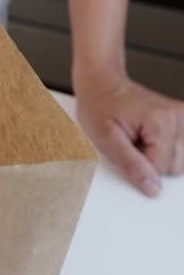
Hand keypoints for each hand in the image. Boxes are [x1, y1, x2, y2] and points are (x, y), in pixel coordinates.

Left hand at [75, 73, 183, 196]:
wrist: (102, 86)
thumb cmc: (99, 107)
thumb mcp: (105, 139)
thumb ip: (130, 165)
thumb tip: (152, 188)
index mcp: (162, 121)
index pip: (161, 169)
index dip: (139, 166)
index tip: (125, 149)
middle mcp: (179, 117)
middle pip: (175, 167)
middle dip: (150, 161)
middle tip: (131, 143)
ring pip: (179, 162)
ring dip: (157, 156)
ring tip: (138, 139)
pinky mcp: (183, 121)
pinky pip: (180, 151)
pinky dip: (164, 150)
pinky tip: (148, 138)